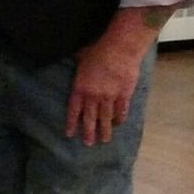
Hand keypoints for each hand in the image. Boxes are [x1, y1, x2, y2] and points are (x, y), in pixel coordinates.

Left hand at [65, 30, 149, 145]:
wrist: (119, 50)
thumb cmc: (98, 51)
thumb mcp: (81, 58)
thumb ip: (79, 68)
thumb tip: (74, 62)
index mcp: (80, 88)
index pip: (74, 110)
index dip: (72, 123)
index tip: (70, 134)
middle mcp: (94, 96)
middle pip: (90, 118)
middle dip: (88, 132)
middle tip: (88, 144)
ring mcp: (109, 97)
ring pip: (106, 117)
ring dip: (105, 130)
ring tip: (104, 140)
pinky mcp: (124, 95)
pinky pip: (121, 110)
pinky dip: (119, 118)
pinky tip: (118, 124)